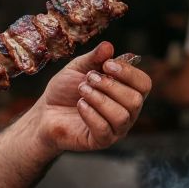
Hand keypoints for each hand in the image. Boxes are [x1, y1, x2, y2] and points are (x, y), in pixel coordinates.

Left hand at [31, 41, 151, 152]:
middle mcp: (127, 112)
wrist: (45, 112)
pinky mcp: (101, 141)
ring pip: (122, 116)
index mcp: (126, 92)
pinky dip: (91, 114)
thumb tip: (108, 46)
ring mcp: (115, 129)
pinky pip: (105, 129)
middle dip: (110, 86)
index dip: (129, 73)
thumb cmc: (65, 90)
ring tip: (82, 91)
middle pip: (136, 100)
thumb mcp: (78, 68)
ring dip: (99, 99)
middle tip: (89, 78)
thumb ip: (94, 58)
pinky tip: (80, 105)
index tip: (106, 65)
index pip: (144, 84)